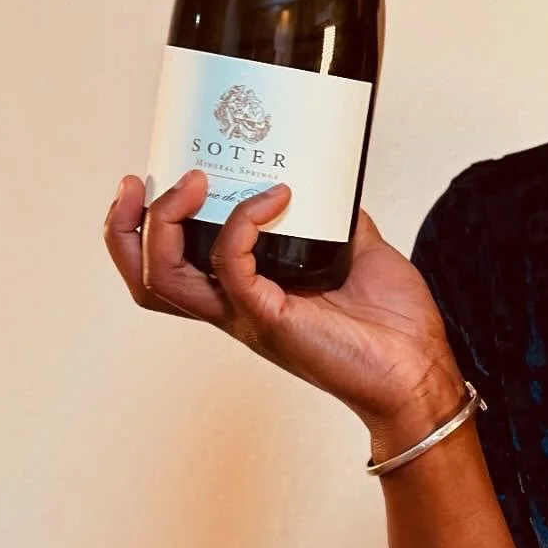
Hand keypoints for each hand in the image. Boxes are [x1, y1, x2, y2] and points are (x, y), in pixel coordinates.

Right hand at [103, 169, 464, 430]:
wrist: (420, 369)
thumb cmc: (393, 324)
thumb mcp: (359, 251)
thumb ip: (334, 218)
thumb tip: (327, 181)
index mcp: (247, 293)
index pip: (170, 266)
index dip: (144, 227)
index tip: (156, 178)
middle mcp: (235, 308)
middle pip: (147, 279)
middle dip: (127, 227)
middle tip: (140, 182)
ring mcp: (249, 317)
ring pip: (166, 281)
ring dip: (165, 223)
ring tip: (196, 182)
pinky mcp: (272, 319)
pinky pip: (232, 267)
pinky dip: (242, 225)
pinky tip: (274, 199)